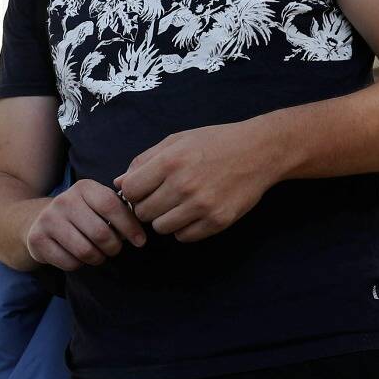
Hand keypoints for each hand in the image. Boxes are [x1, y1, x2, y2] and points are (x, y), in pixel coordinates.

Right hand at [24, 180, 147, 270]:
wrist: (38, 221)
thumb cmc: (80, 215)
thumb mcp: (97, 203)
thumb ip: (118, 209)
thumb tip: (141, 224)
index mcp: (84, 188)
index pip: (111, 206)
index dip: (130, 226)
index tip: (140, 241)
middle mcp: (64, 200)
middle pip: (100, 233)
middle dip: (114, 247)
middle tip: (113, 249)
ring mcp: (48, 219)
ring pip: (85, 251)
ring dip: (97, 258)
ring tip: (98, 255)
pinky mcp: (37, 239)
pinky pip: (69, 262)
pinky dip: (78, 265)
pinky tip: (77, 257)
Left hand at [115, 120, 287, 242]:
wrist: (260, 151)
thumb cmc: (214, 143)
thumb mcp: (176, 141)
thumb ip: (144, 161)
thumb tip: (118, 184)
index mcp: (170, 162)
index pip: (129, 191)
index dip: (132, 192)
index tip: (143, 189)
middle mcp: (184, 185)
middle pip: (142, 213)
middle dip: (148, 206)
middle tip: (163, 196)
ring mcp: (202, 205)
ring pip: (160, 228)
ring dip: (165, 219)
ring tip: (179, 204)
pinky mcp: (217, 221)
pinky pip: (184, 237)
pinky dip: (184, 228)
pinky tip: (194, 212)